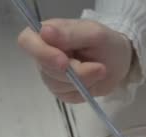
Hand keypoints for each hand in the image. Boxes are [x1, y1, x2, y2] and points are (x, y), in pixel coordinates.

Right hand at [17, 19, 133, 102]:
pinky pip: (69, 96)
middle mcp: (43, 55)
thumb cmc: (106, 43)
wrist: (119, 62)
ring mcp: (50, 75)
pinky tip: (94, 81)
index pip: (27, 42)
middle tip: (99, 68)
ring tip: (100, 70)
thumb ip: (70, 34)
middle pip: (46, 69)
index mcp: (46, 33)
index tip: (64, 61)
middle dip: (75, 72)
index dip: (42, 53)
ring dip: (83, 81)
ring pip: (57, 85)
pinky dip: (85, 90)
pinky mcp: (61, 92)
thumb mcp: (94, 33)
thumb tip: (44, 31)